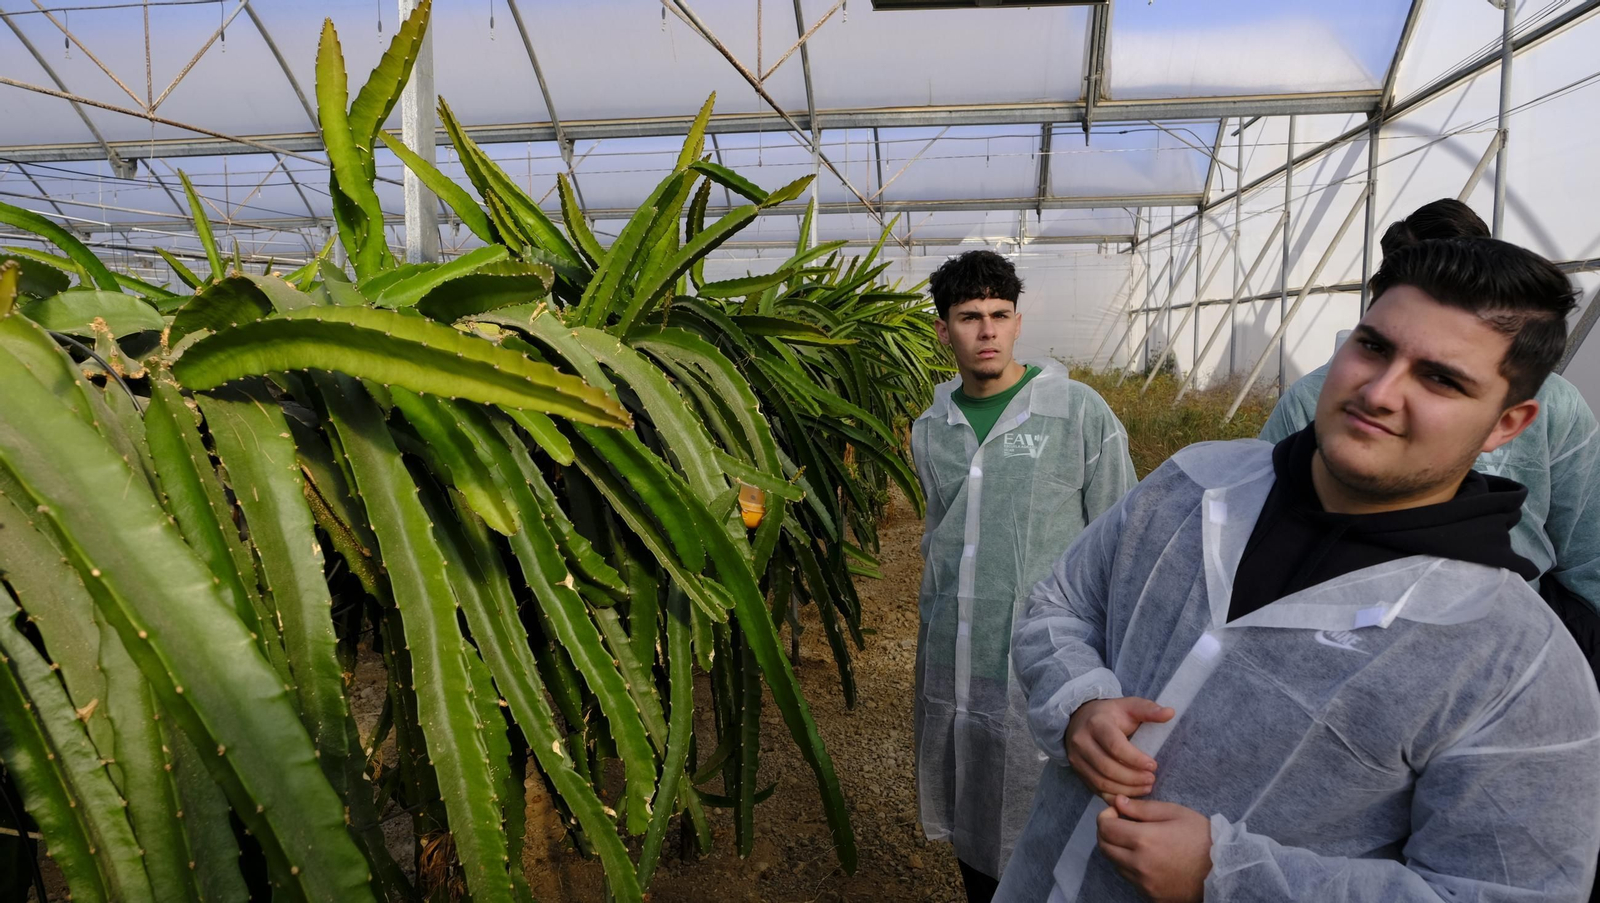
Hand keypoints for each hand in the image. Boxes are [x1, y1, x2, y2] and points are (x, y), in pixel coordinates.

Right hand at [1064, 697, 1172, 797]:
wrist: (1080, 718)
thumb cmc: (1111, 714)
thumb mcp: (1129, 706)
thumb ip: (1149, 710)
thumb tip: (1170, 713)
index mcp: (1096, 724)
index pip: (1115, 746)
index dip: (1136, 759)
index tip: (1153, 765)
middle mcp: (1082, 742)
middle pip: (1108, 767)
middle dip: (1133, 778)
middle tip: (1152, 779)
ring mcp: (1077, 759)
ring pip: (1101, 782)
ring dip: (1126, 789)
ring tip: (1146, 787)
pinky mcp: (1078, 772)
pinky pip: (1097, 790)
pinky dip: (1116, 796)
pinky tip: (1132, 794)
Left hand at [1096, 795, 1211, 902]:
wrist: (1223, 871)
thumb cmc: (1201, 837)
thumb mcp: (1174, 813)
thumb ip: (1142, 808)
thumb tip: (1118, 802)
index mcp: (1144, 840)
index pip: (1105, 828)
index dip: (1105, 816)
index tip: (1115, 812)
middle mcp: (1139, 864)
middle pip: (1104, 847)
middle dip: (1106, 832)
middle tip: (1120, 824)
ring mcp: (1144, 883)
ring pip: (1115, 864)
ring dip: (1117, 849)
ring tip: (1135, 841)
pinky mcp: (1150, 896)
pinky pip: (1129, 879)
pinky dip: (1130, 866)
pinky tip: (1146, 858)